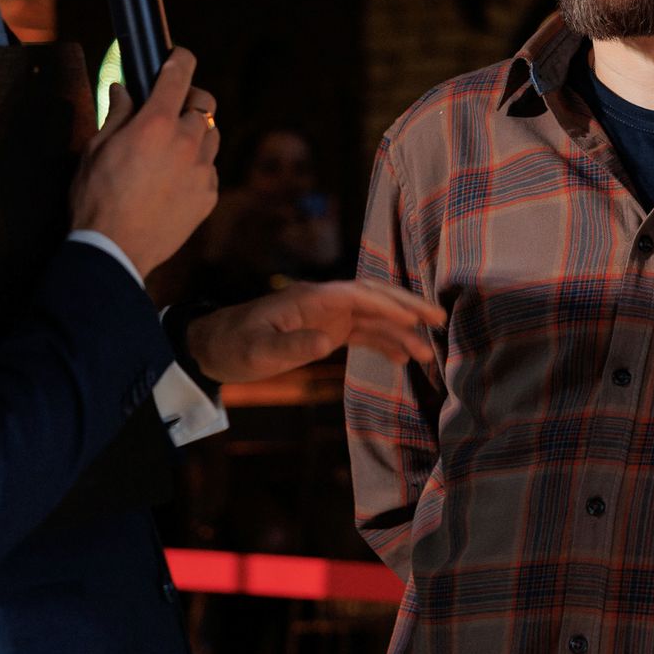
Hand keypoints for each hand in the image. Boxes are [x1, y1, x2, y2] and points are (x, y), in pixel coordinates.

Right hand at [70, 48, 219, 275]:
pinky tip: (175, 179)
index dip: (180, 59)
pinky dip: (198, 166)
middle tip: (172, 107)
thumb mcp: (96, 149)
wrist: (116, 249)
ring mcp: (203, 171)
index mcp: (156, 123)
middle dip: (190, 99)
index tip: (177, 56)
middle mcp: (187, 142)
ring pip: (212, 136)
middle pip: (205, 104)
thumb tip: (124, 90)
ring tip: (173, 146)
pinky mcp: (209, 196)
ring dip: (197, 133)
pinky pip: (210, 169)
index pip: (180, 75)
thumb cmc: (97, 197)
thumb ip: (117, 114)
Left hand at [186, 280, 444, 383]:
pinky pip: (363, 333)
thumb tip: (325, 343)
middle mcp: (325, 302)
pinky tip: (404, 358)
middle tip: (439, 320)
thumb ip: (290, 345)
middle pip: (375, 298)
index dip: (388, 305)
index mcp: (312, 299)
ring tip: (428, 354)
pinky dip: (384, 343)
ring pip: (374, 318)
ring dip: (401, 332)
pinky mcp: (327, 331)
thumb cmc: (233, 346)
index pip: (359, 295)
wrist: (214, 347)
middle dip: (407, 307)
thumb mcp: (256, 350)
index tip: (414, 319)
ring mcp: (327, 316)